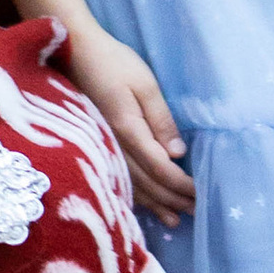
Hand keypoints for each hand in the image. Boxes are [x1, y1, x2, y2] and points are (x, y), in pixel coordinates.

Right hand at [64, 21, 194, 220]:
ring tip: (175, 219)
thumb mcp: (144, 83)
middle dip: (173, 199)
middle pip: (148, 183)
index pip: (160, 168)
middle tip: (196, 211)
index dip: (181, 185)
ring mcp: (102, 149)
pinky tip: (143, 205)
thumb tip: (178, 154)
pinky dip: (134, 196)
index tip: (200, 193)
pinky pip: (116, 179)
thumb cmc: (112, 63)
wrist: (72, 52)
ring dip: (156, 204)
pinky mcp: (96, 147)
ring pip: (132, 187)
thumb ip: (161, 119)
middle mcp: (113, 147)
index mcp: (128, 131)